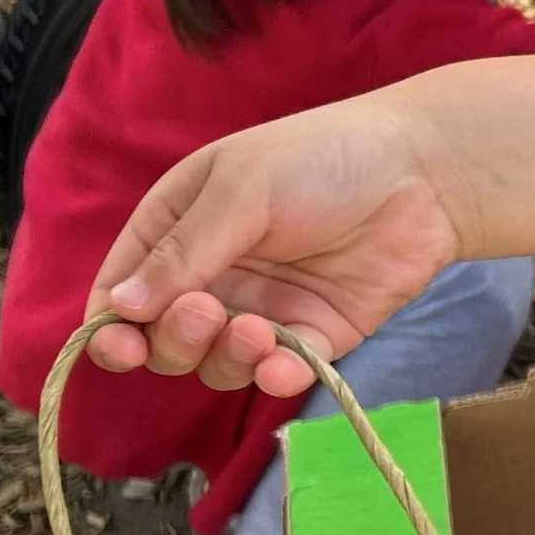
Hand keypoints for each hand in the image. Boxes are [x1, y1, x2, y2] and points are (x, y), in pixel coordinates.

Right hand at [83, 94, 468, 391]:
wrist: (422, 173)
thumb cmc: (323, 158)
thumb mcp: (242, 191)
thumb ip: (183, 252)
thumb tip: (117, 307)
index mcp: (179, 227)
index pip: (123, 288)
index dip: (111, 324)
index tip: (117, 345)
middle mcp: (214, 273)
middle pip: (164, 338)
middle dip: (174, 339)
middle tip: (206, 312)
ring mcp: (262, 308)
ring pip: (216, 364)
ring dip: (226, 358)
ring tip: (259, 332)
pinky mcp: (313, 335)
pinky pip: (278, 372)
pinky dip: (275, 375)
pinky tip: (284, 363)